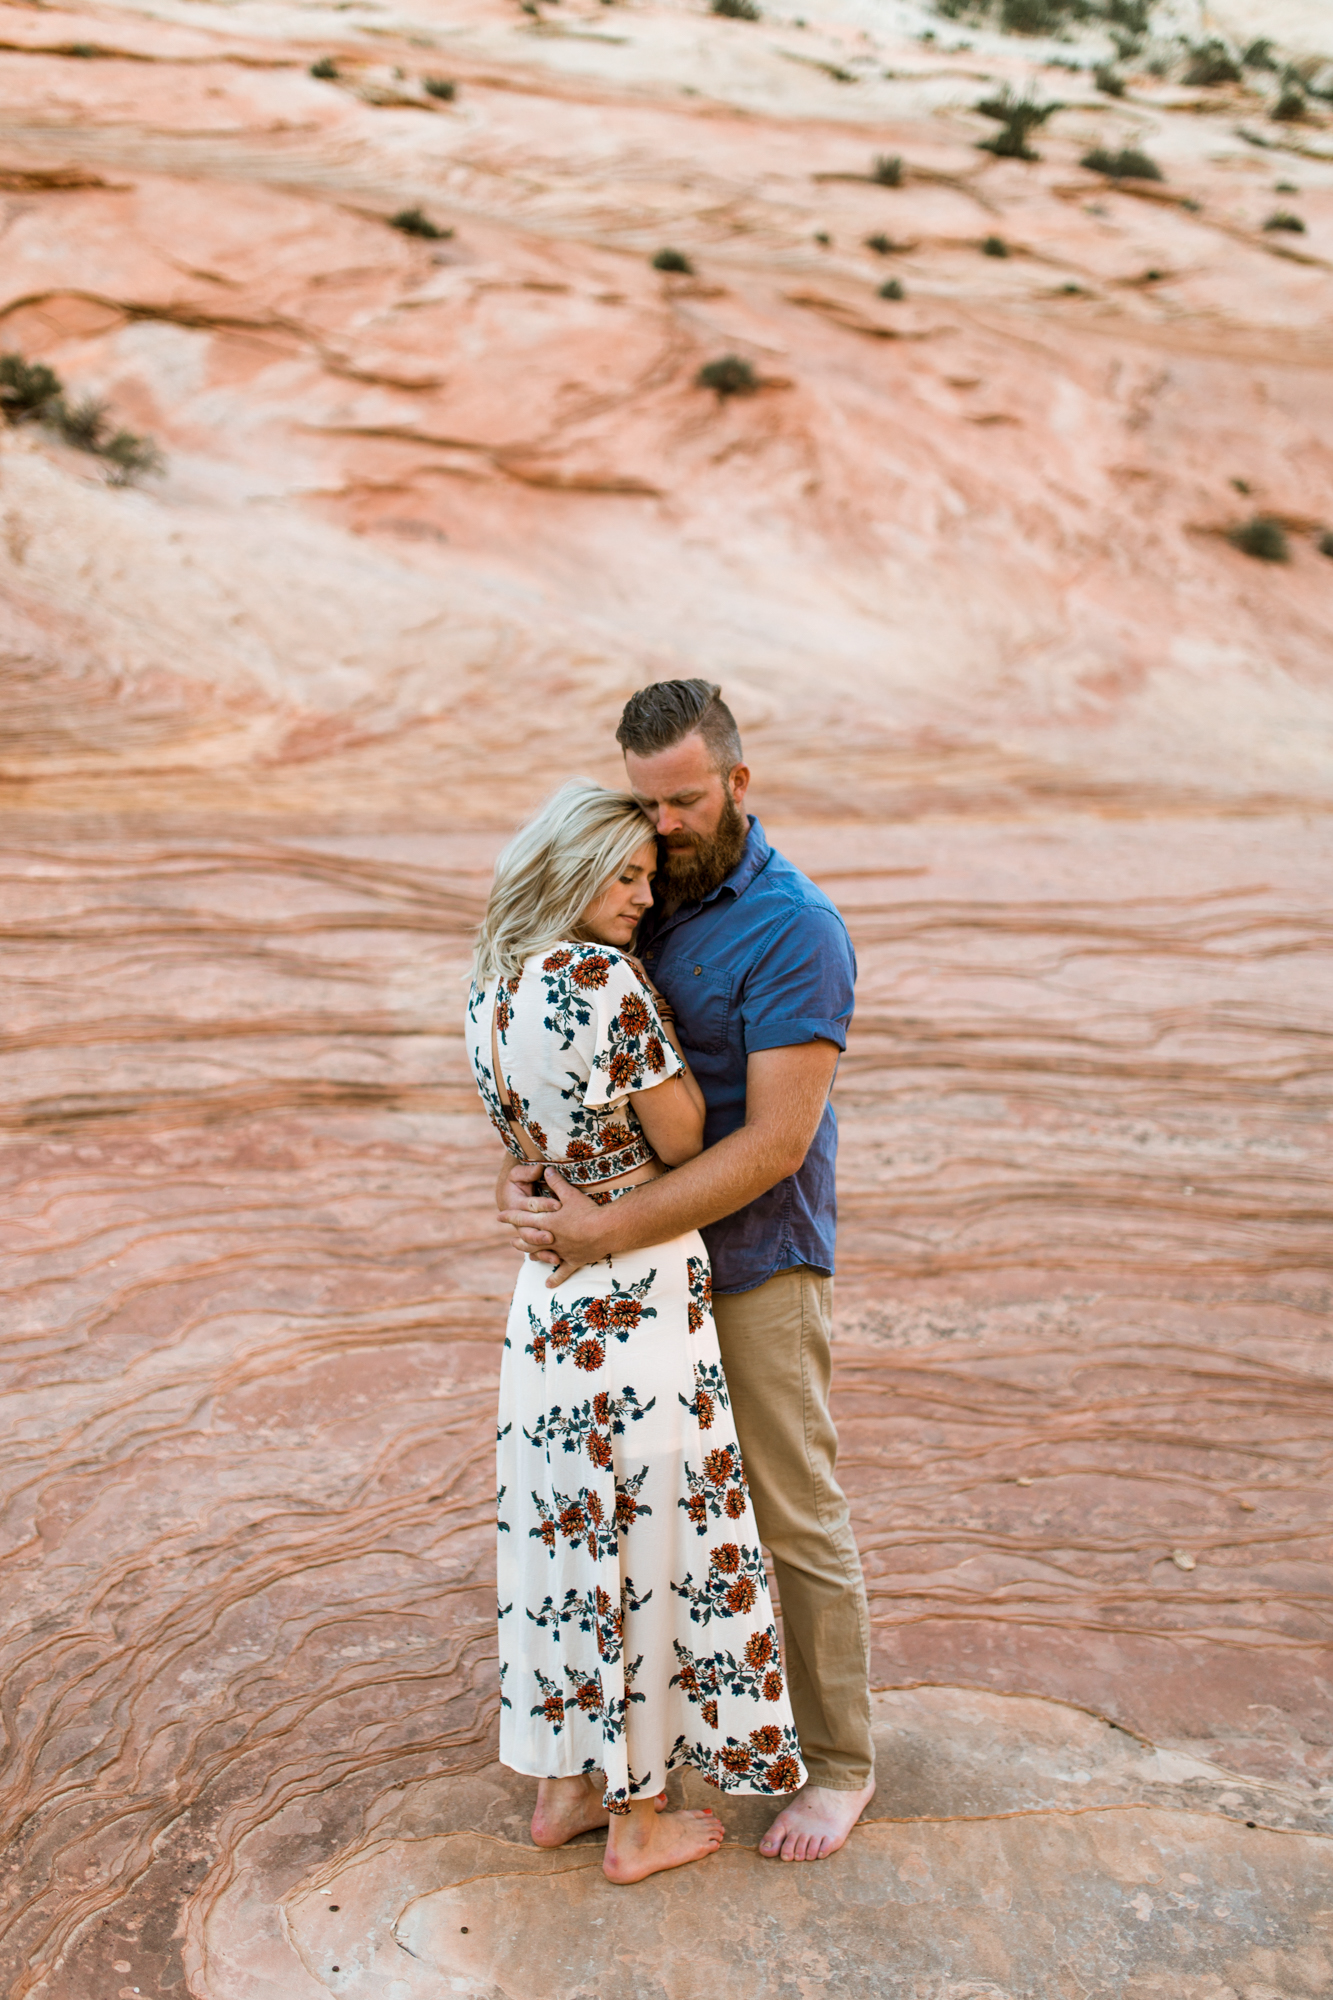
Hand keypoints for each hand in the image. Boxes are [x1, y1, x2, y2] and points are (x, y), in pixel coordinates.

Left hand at [497, 1170, 613, 1289]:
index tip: (499, 1216)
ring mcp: (562, 1251)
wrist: (605, 1230)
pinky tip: (548, 1284)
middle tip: (511, 1241)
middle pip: (529, 1239)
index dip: (511, 1217)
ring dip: (533, 1254)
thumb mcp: (570, 1193)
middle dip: (519, 1239)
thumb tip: (546, 1169)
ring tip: (527, 1255)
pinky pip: (563, 1271)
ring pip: (542, 1254)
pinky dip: (556, 1278)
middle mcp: (551, 1238)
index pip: (523, 1218)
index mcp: (547, 1222)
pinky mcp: (574, 1260)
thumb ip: (556, 1182)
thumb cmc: (587, 1211)